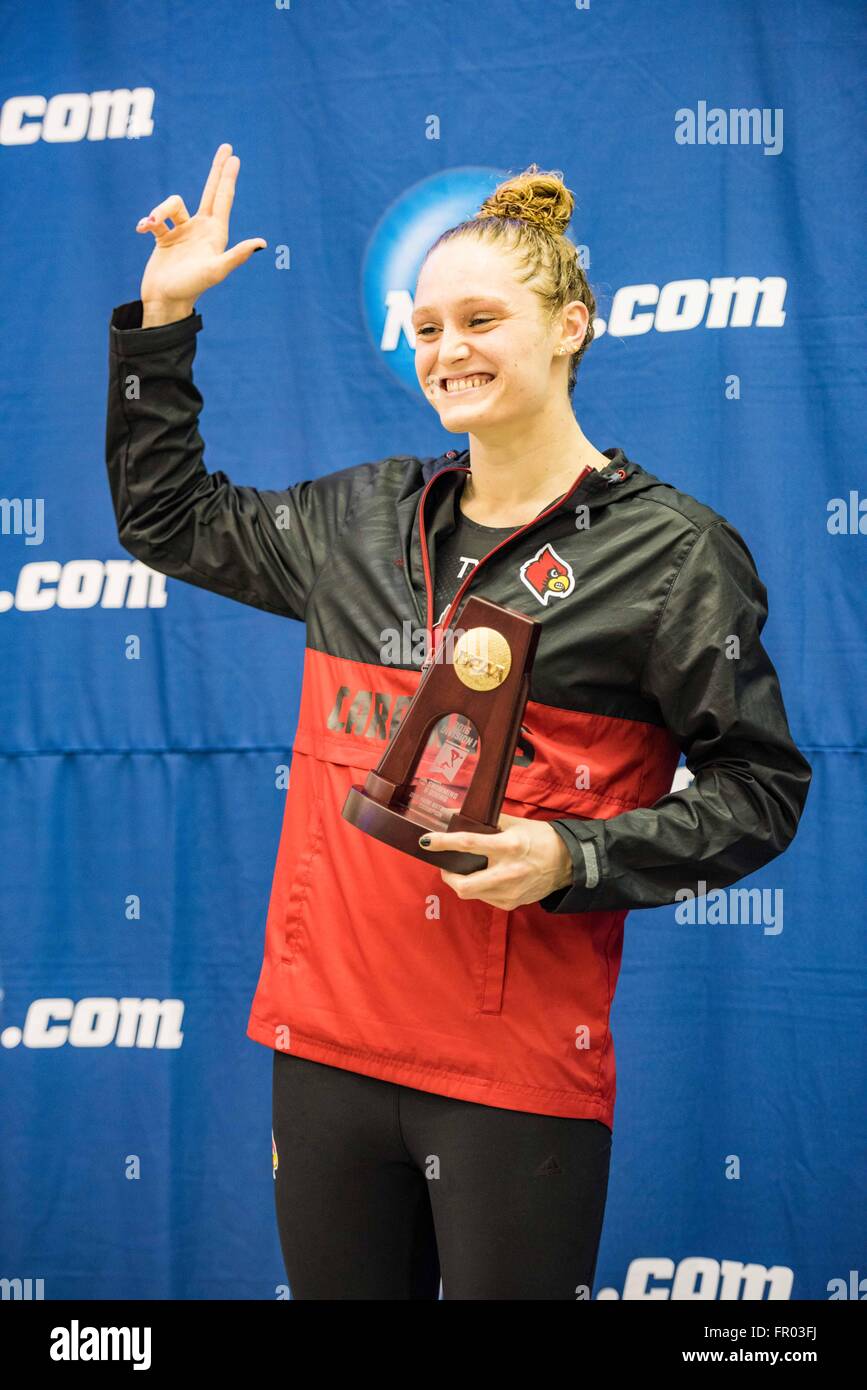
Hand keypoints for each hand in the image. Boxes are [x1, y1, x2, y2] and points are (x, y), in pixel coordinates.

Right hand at [136, 142, 265, 312]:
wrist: (165, 300)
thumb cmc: (191, 287)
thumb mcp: (216, 270)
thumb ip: (237, 255)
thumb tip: (262, 243)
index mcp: (215, 234)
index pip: (224, 198)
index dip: (228, 177)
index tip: (234, 157)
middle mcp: (201, 229)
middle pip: (211, 192)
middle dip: (218, 170)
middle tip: (226, 148)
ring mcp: (183, 232)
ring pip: (172, 204)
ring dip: (159, 209)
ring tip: (151, 224)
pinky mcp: (165, 237)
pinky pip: (154, 219)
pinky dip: (147, 222)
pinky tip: (142, 229)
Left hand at [419, 812, 573, 909]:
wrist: (568, 863)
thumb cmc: (540, 838)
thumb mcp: (515, 823)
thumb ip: (484, 821)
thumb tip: (451, 814)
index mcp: (509, 846)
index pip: (469, 845)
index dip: (443, 843)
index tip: (426, 840)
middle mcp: (508, 873)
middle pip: (463, 885)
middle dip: (447, 875)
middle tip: (446, 865)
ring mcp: (510, 892)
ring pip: (470, 893)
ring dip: (462, 881)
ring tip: (468, 868)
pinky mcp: (511, 904)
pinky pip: (484, 898)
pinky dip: (478, 887)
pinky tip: (486, 877)